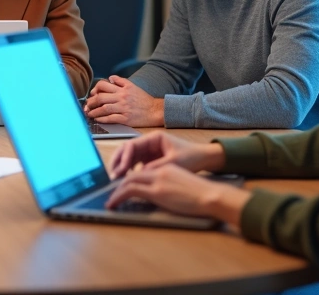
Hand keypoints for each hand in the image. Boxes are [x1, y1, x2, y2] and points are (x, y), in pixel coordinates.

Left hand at [84, 76, 163, 126]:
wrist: (155, 111)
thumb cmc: (143, 99)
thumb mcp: (133, 86)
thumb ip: (120, 81)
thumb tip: (109, 78)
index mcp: (123, 89)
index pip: (103, 85)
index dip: (95, 89)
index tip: (92, 94)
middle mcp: (122, 97)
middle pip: (100, 98)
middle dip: (91, 102)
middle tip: (87, 105)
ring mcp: (123, 108)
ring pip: (103, 108)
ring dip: (94, 111)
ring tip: (89, 113)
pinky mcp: (125, 119)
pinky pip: (110, 118)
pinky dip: (102, 119)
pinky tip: (98, 119)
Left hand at [105, 164, 249, 225]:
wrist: (211, 195)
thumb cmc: (201, 195)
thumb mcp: (181, 186)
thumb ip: (167, 186)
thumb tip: (157, 195)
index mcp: (165, 168)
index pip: (141, 171)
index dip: (129, 179)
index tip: (121, 188)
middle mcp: (159, 171)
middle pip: (132, 174)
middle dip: (118, 184)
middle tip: (110, 194)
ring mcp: (157, 180)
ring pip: (128, 181)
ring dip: (116, 192)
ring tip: (110, 202)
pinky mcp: (157, 191)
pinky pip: (130, 190)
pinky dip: (118, 196)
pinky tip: (113, 204)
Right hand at [108, 132, 224, 178]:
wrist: (205, 159)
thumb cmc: (192, 157)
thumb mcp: (173, 163)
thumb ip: (155, 167)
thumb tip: (138, 175)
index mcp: (154, 138)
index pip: (132, 145)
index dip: (124, 157)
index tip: (120, 170)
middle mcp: (149, 143)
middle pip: (127, 150)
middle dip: (119, 161)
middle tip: (113, 175)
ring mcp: (149, 151)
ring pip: (130, 158)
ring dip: (122, 167)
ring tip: (116, 179)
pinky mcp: (151, 160)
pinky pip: (136, 164)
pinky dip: (130, 171)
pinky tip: (127, 181)